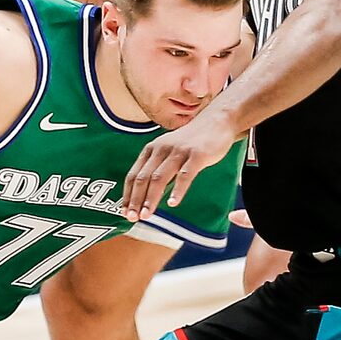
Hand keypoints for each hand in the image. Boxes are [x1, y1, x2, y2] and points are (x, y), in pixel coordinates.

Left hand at [122, 112, 239, 220]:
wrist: (216, 121)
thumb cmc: (190, 141)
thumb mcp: (167, 151)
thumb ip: (157, 169)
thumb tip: (145, 195)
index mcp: (151, 150)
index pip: (133, 175)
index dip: (127, 195)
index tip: (124, 212)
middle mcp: (161, 149)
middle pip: (143, 178)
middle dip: (135, 200)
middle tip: (132, 218)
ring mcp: (178, 152)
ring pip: (159, 178)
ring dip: (151, 198)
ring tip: (147, 215)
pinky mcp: (196, 155)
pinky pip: (184, 175)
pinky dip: (177, 190)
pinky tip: (173, 203)